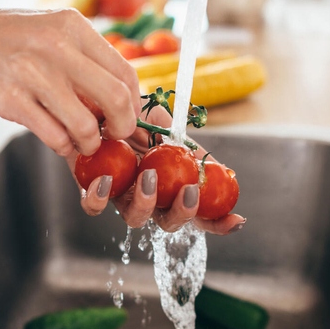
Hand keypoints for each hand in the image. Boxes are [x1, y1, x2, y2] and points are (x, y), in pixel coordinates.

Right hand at [0, 5, 140, 156]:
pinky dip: (62, 146)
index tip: (128, 117)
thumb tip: (117, 99)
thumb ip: (83, 60)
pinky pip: (54, 136)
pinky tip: (58, 140)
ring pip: (86, 125)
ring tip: (81, 141)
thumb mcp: (48, 31)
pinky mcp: (10, 100)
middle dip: (122, 127)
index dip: (134, 103)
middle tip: (114, 135)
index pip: (126, 72)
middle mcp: (57, 46)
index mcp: (72, 27)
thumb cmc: (1, 38)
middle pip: (116, 99)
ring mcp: (33, 73)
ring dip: (89, 143)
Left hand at [67, 106, 245, 234]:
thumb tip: (214, 167)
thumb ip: (185, 146)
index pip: (198, 212)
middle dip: (182, 214)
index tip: (238, 220)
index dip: (218, 222)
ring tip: (148, 176)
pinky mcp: (91, 191)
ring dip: (146, 203)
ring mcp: (120, 196)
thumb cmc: (133, 117)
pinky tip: (104, 178)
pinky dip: (99, 198)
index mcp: (170, 185)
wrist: (97, 105)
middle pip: (169, 223)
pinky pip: (94, 207)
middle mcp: (147, 196)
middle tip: (189, 191)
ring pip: (135, 219)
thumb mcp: (164, 124)